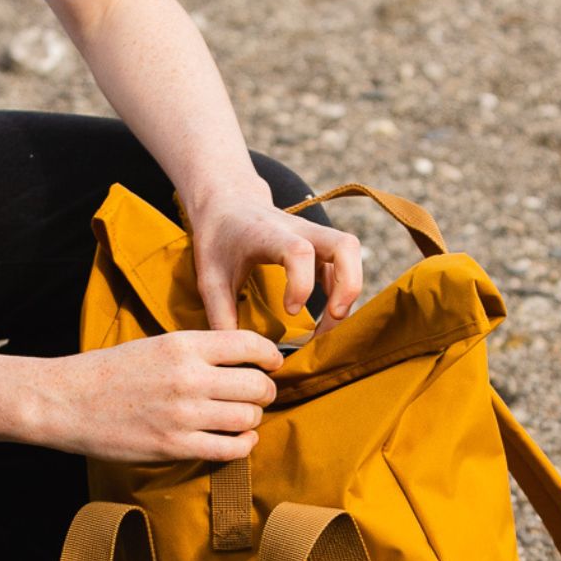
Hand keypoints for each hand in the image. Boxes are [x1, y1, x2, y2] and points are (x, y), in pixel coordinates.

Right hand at [34, 331, 281, 462]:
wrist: (66, 401)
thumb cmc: (110, 373)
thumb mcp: (156, 345)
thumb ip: (197, 351)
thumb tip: (243, 361)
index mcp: (183, 345)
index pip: (251, 346)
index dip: (270, 357)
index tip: (272, 365)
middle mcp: (188, 377)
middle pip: (257, 386)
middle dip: (265, 392)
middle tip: (258, 396)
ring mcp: (183, 414)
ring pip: (248, 418)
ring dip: (252, 420)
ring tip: (242, 418)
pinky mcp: (174, 446)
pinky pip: (230, 448)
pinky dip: (243, 445)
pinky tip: (238, 440)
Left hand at [188, 195, 363, 332]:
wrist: (227, 202)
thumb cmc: (218, 238)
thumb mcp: (210, 277)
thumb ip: (221, 316)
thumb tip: (237, 358)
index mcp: (267, 234)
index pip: (298, 251)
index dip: (302, 284)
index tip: (290, 311)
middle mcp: (298, 229)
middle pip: (344, 245)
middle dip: (348, 285)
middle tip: (332, 318)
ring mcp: (313, 234)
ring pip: (350, 252)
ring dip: (349, 289)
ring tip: (330, 324)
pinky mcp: (319, 244)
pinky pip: (344, 263)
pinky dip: (342, 289)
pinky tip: (326, 315)